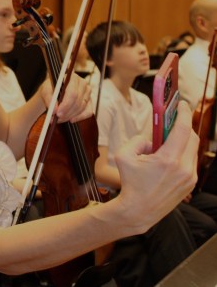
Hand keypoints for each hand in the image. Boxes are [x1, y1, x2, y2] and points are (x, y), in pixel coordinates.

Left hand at [39, 73, 91, 122]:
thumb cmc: (50, 89)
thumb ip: (49, 100)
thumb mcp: (45, 91)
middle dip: (66, 112)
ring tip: (59, 119)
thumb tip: (54, 110)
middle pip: (77, 102)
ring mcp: (88, 92)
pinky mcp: (90, 101)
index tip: (57, 113)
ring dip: (70, 116)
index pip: (72, 93)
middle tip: (57, 119)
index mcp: (72, 77)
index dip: (65, 105)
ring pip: (81, 108)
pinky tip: (71, 120)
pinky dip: (79, 117)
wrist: (55, 91)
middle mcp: (82, 83)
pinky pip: (88, 112)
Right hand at [114, 102, 197, 230]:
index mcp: (168, 160)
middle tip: (171, 121)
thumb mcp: (124, 156)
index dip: (183, 113)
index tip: (182, 104)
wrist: (138, 211)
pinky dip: (181, 154)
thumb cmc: (130, 184)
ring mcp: (189, 177)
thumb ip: (137, 140)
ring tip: (164, 144)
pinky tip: (166, 158)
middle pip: (191, 137)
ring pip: (192, 149)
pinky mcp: (190, 183)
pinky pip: (189, 161)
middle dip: (182, 126)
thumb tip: (150, 138)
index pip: (182, 129)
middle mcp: (183, 168)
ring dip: (181, 141)